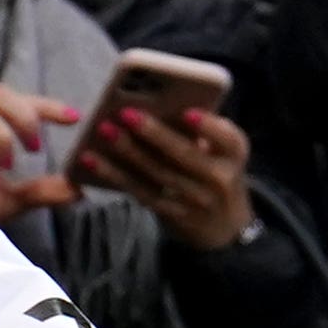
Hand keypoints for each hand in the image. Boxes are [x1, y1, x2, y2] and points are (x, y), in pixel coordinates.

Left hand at [76, 99, 253, 249]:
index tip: (187, 112)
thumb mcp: (223, 151)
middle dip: (154, 133)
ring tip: (105, 130)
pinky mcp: (170, 213)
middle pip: (184, 155)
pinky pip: (140, 191)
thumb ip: (204, 130)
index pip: (229, 139)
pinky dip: (114, 175)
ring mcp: (194, 200)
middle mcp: (219, 178)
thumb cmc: (216, 170)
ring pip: (157, 174)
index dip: (209, 126)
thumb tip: (162, 101)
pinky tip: (92, 159)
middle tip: (126, 113)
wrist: (224, 226)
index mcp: (234, 153)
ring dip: (128, 152)